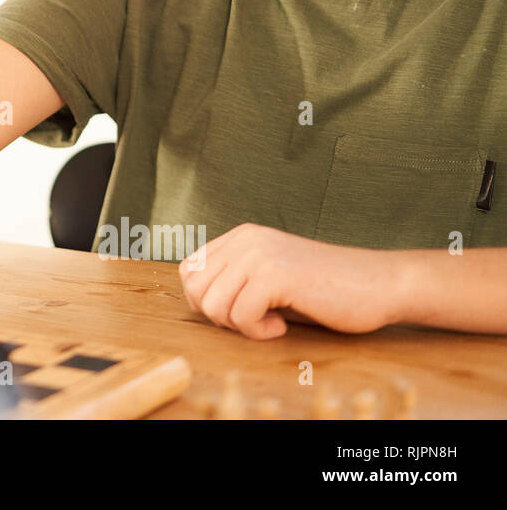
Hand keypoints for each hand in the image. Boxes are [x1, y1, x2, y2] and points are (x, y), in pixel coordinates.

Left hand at [178, 223, 400, 339]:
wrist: (380, 284)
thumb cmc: (326, 290)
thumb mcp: (269, 277)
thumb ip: (234, 279)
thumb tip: (194, 298)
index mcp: (241, 236)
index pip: (189, 270)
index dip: (204, 301)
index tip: (238, 311)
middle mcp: (246, 239)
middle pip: (195, 289)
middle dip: (219, 316)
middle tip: (254, 319)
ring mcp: (259, 254)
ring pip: (212, 304)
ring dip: (239, 325)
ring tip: (270, 321)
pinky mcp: (276, 274)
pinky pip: (239, 315)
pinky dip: (258, 331)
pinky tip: (281, 325)